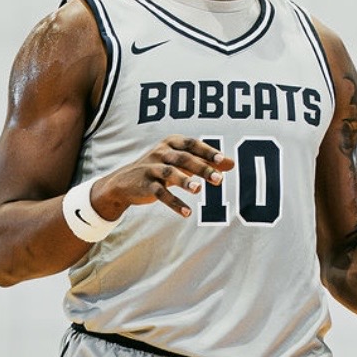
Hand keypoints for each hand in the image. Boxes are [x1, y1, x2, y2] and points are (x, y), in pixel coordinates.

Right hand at [90, 137, 235, 221]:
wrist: (124, 182)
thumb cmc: (160, 169)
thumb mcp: (181, 162)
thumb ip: (205, 162)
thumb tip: (232, 164)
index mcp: (171, 143)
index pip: (192, 144)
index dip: (207, 151)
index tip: (222, 160)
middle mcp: (161, 152)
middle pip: (184, 158)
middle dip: (202, 168)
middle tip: (219, 179)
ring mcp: (152, 168)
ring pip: (170, 173)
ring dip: (185, 181)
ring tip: (198, 190)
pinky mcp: (145, 185)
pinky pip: (160, 193)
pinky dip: (174, 203)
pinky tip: (187, 213)